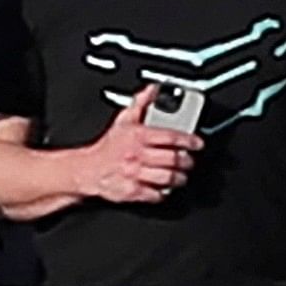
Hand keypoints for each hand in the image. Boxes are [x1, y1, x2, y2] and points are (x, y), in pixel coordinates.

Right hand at [77, 85, 200, 204]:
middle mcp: (138, 155)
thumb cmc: (107, 147)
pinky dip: (163, 193)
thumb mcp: (123, 120)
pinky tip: (165, 189)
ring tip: (181, 176)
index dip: (188, 140)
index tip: (197, 143)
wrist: (87, 169)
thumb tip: (152, 90)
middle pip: (173, 159)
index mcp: (138, 136)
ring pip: (167, 177)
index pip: (170, 136)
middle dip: (186, 161)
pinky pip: (155, 194)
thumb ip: (140, 103)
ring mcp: (136, 174)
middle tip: (189, 161)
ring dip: (179, 178)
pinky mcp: (132, 191)